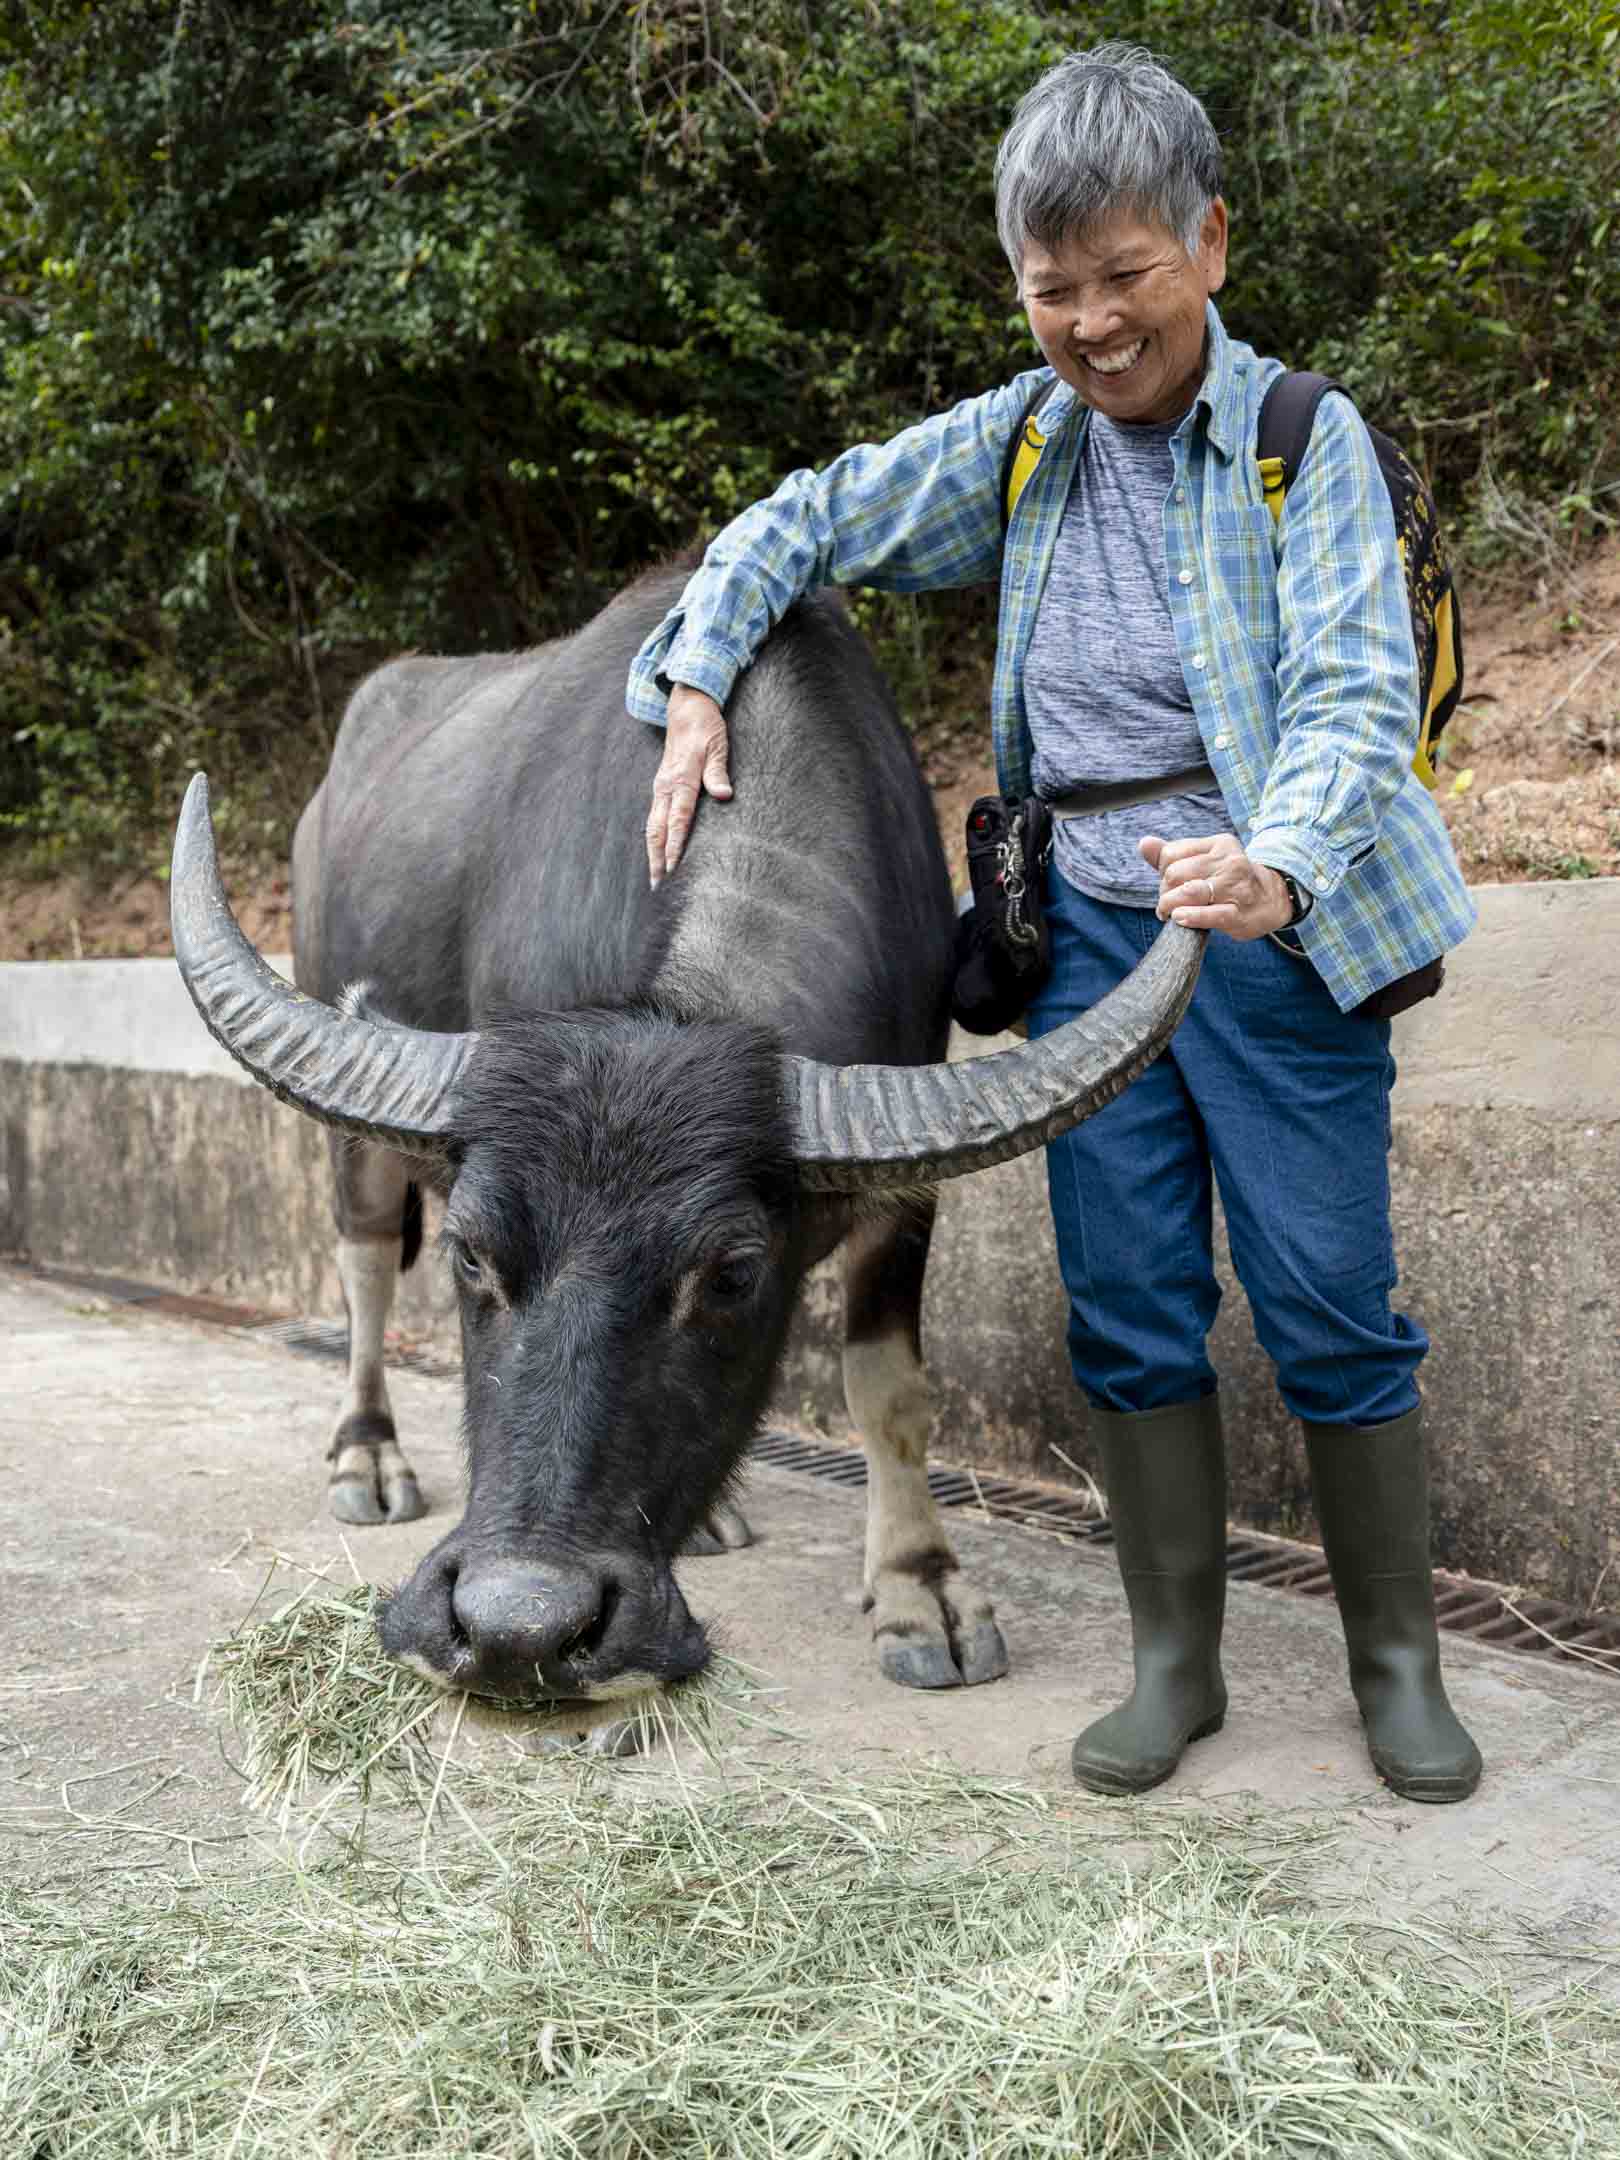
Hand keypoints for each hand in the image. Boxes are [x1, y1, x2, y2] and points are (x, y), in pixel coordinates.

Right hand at [645, 684, 732, 887]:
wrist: (686, 709)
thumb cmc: (706, 727)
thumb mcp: (718, 745)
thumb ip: (718, 772)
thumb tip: (724, 795)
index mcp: (682, 779)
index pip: (679, 819)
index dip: (676, 844)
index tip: (674, 867)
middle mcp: (666, 786)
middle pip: (658, 829)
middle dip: (657, 858)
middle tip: (657, 885)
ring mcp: (661, 788)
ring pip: (652, 826)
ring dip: (653, 852)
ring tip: (655, 877)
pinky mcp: (661, 787)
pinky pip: (654, 818)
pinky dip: (654, 839)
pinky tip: (657, 853)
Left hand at [1140, 832, 1293, 940]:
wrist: (1272, 900)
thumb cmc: (1229, 880)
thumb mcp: (1206, 860)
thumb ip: (1173, 853)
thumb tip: (1144, 843)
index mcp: (1219, 844)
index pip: (1171, 854)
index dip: (1162, 872)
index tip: (1169, 884)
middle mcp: (1229, 862)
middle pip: (1175, 873)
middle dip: (1164, 891)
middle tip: (1167, 903)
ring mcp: (1236, 888)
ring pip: (1188, 892)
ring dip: (1169, 905)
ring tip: (1169, 913)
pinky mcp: (1238, 914)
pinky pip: (1209, 915)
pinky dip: (1190, 917)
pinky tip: (1180, 918)